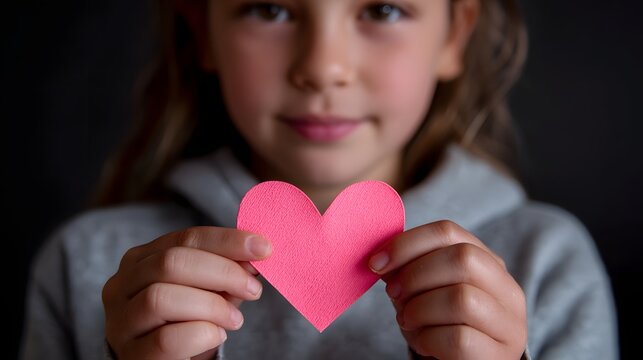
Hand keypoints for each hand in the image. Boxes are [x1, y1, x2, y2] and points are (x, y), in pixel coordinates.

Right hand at [102, 227, 271, 359]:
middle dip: (222, 272)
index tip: (263, 249)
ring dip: (210, 305)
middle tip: (253, 288)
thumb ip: (225, 271)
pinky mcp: (131, 356)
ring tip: (234, 319)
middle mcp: (120, 286)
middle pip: (171, 263)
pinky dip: (200, 333)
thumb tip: (255, 253)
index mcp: (140, 260)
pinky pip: (166, 339)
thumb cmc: (188, 320)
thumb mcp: (207, 290)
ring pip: (160, 298)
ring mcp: (121, 322)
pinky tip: (216, 335)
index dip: (227, 241)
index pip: (185, 238)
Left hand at [369, 220, 526, 358]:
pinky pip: (458, 338)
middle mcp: (507, 289)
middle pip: (462, 258)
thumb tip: (381, 258)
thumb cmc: (441, 324)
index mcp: (488, 263)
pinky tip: (424, 342)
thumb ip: (409, 268)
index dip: (407, 243)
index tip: (376, 262)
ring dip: (420, 309)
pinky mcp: (497, 355)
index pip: (449, 232)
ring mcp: (508, 324)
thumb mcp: (425, 290)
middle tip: (393, 293)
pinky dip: (428, 339)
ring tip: (408, 320)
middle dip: (415, 274)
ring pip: (461, 299)